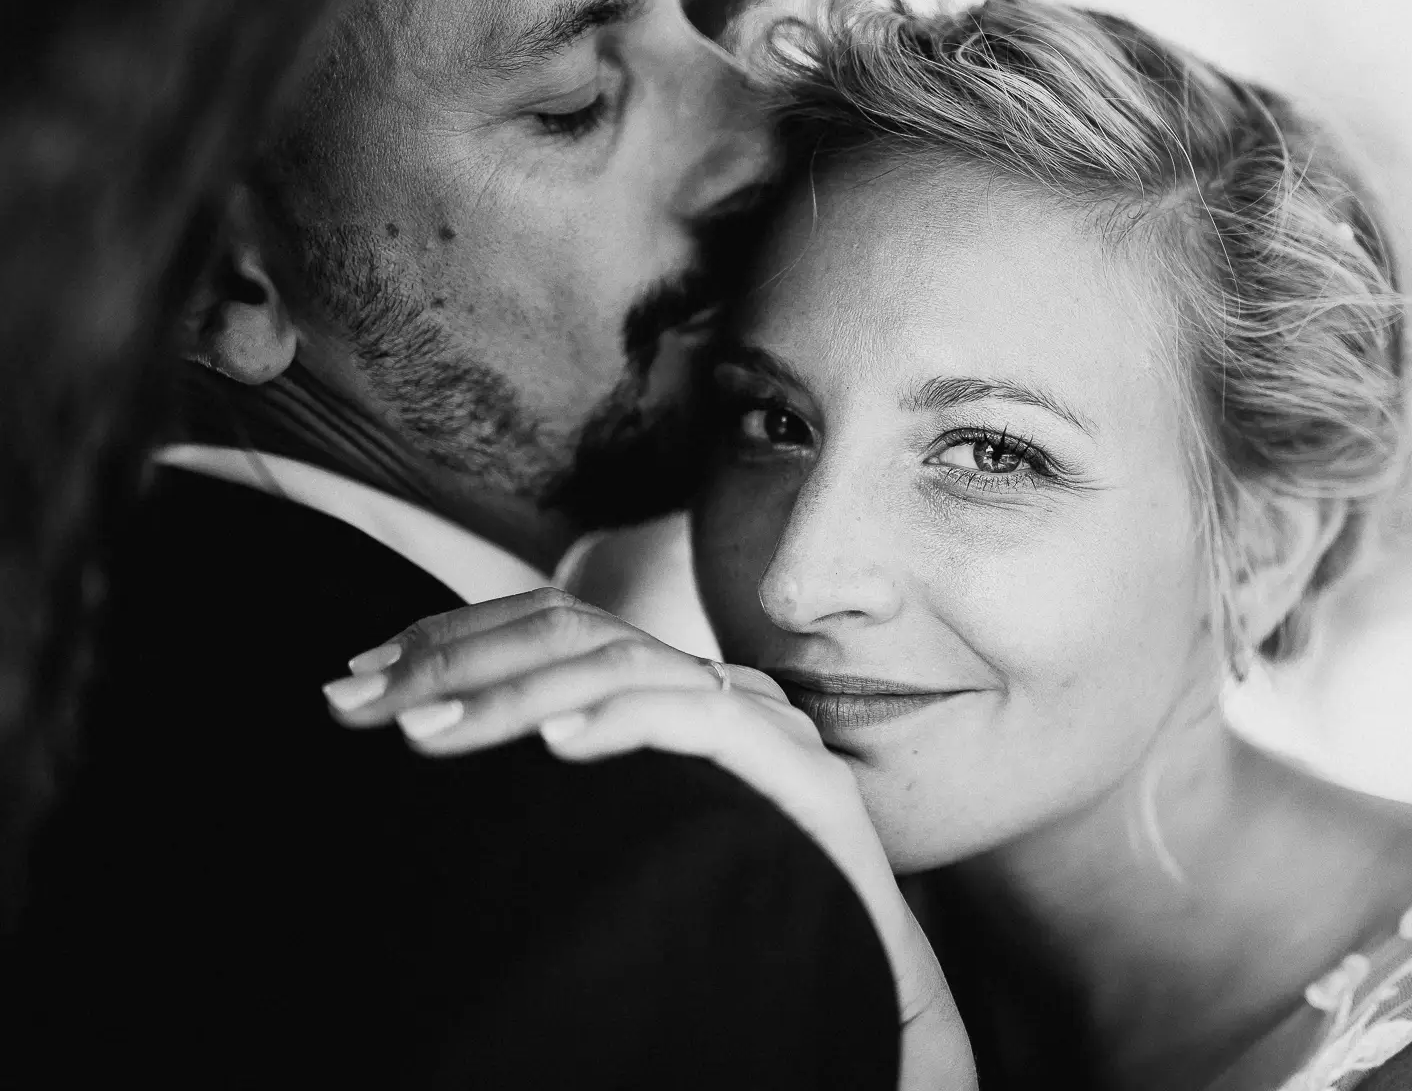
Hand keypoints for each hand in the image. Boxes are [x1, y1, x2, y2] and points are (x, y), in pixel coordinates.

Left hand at [325, 587, 974, 1090]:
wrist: (859, 984)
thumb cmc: (730, 916)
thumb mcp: (622, 834)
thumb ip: (558, 784)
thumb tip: (423, 759)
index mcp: (671, 690)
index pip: (550, 623)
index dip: (450, 638)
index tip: (357, 680)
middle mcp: (716, 688)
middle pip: (574, 629)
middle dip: (453, 660)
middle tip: (357, 701)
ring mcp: (763, 723)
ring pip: (626, 664)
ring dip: (514, 696)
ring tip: (427, 735)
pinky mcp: (804, 775)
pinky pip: (705, 721)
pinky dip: (624, 719)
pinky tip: (558, 743)